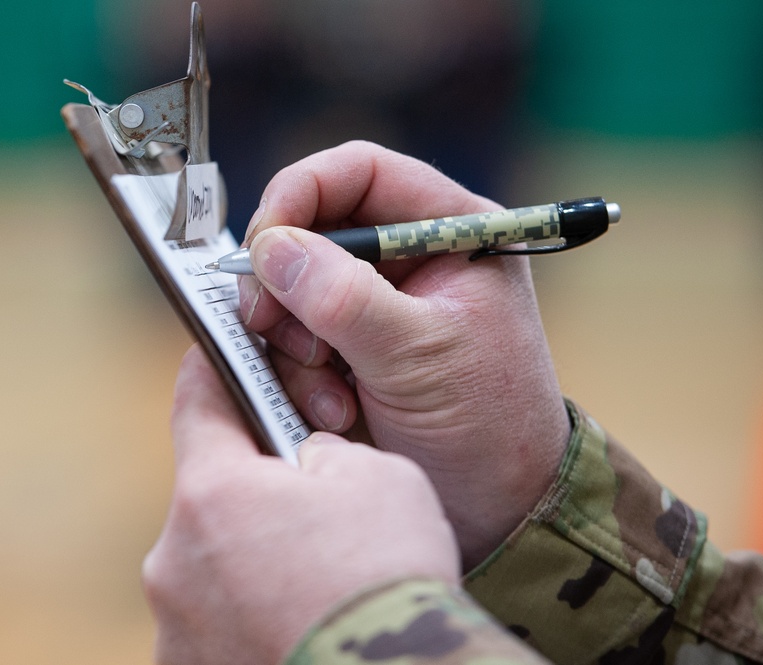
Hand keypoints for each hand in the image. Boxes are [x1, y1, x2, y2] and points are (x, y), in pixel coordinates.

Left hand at [143, 346, 459, 664]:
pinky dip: (251, 616)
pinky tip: (300, 621)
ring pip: (214, 565)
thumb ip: (322, 451)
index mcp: (214, 493)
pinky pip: (217, 622)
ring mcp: (176, 626)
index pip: (197, 402)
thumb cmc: (387, 578)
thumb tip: (305, 465)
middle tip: (312, 506)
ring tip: (317, 580)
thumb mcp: (377, 475)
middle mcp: (175, 560)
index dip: (215, 373)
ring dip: (253, 560)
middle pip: (211, 496)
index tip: (220, 357)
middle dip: (254, 490)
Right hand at [238, 141, 569, 567]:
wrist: (498, 508)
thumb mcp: (421, 356)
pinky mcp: (343, 351)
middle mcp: (404, 260)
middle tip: (270, 323)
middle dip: (284, 281)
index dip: (302, 192)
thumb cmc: (489, 425)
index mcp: (447, 231)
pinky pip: (286, 342)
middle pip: (309, 229)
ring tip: (332, 394)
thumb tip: (273, 248)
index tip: (264, 240)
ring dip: (292, 343)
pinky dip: (295, 376)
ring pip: (287, 290)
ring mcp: (370, 307)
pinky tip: (333, 411)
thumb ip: (346, 300)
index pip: (360, 172)